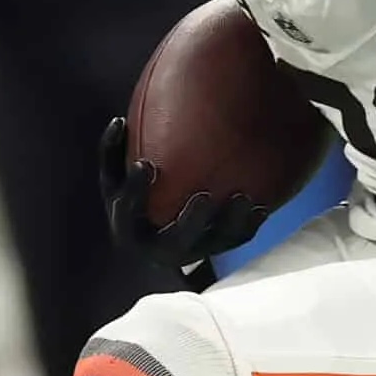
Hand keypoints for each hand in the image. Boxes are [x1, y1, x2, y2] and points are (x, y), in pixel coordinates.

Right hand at [99, 117, 268, 274]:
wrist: (155, 235)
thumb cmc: (135, 193)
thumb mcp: (116, 177)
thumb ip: (113, 153)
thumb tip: (119, 121)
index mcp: (128, 229)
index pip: (128, 212)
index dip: (135, 191)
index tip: (146, 165)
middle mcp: (159, 250)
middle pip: (176, 240)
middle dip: (191, 221)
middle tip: (204, 195)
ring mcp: (190, 254)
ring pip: (213, 244)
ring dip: (229, 223)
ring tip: (244, 198)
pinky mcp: (214, 251)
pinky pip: (234, 241)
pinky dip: (247, 224)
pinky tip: (262, 205)